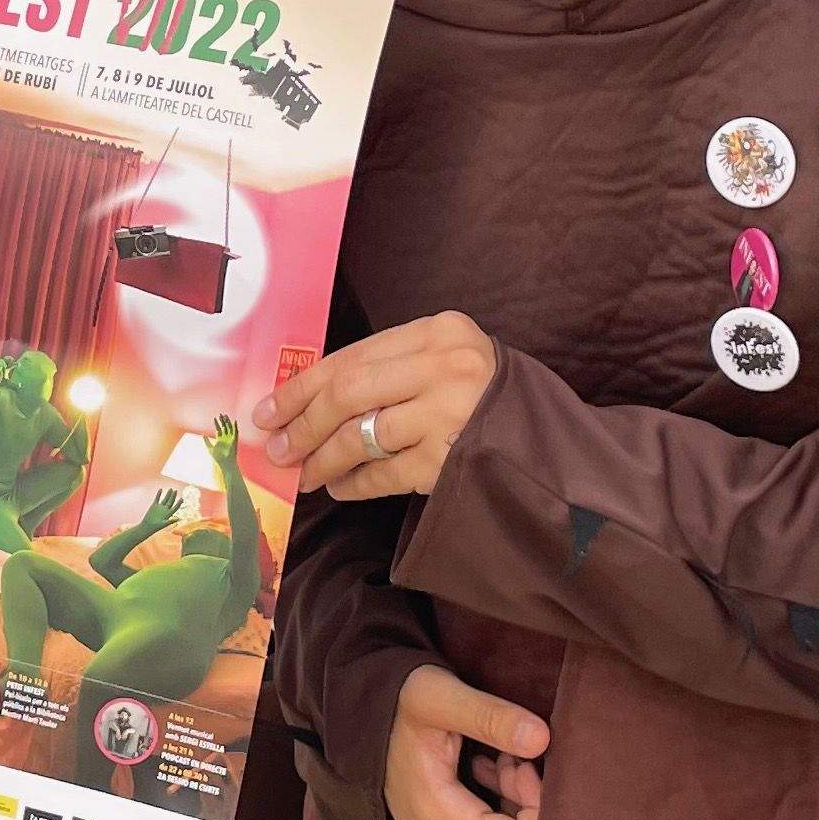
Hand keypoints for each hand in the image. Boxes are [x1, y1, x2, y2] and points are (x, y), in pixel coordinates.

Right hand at [134, 486, 185, 534]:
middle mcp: (165, 510)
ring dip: (168, 494)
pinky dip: (159, 494)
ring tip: (171, 489)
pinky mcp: (154, 505)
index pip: (175, 507)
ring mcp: (160, 507)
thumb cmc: (156, 527)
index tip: (182, 498)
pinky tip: (161, 489)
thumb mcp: (164, 524)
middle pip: (171, 501)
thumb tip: (179, 518)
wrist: (147, 526)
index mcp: (169, 514)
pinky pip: (157, 498)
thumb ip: (171, 521)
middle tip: (176, 491)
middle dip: (173, 496)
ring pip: (165, 499)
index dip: (179, 503)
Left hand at [254, 312, 498, 498]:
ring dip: (324, 458)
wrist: (549, 445)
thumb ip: (389, 370)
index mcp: (439, 332)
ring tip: (305, 474)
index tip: (268, 410)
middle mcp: (445, 366)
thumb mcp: (445, 362)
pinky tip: (341, 487)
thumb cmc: (484, 399)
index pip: (352, 356)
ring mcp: (450, 413)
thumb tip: (309, 401)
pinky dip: (356, 482)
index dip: (302, 385)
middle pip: (350, 392)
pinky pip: (386, 472)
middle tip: (277, 449)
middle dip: (304, 423)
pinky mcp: (452, 459)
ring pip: (362, 435)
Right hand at [387, 663, 547, 819]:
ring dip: (522, 809)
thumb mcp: (441, 695)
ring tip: (506, 760)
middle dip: (534, 810)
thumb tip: (542, 739)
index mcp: (436, 818)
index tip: (532, 764)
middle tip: (521, 761)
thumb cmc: (399, 699)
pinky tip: (497, 772)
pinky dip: (508, 812)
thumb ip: (490, 716)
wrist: (359, 709)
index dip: (542, 810)